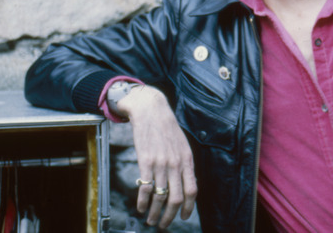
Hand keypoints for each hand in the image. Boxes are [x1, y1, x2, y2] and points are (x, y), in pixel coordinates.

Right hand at [115, 85, 197, 228]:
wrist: (151, 110)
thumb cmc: (166, 128)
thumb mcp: (182, 145)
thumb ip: (184, 164)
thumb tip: (185, 184)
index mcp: (187, 160)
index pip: (192, 190)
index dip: (188, 207)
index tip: (183, 217)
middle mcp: (176, 164)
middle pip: (176, 198)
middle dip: (170, 216)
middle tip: (163, 225)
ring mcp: (161, 163)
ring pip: (160, 197)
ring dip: (155, 213)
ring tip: (150, 220)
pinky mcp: (146, 161)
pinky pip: (146, 188)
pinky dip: (143, 202)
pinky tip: (140, 207)